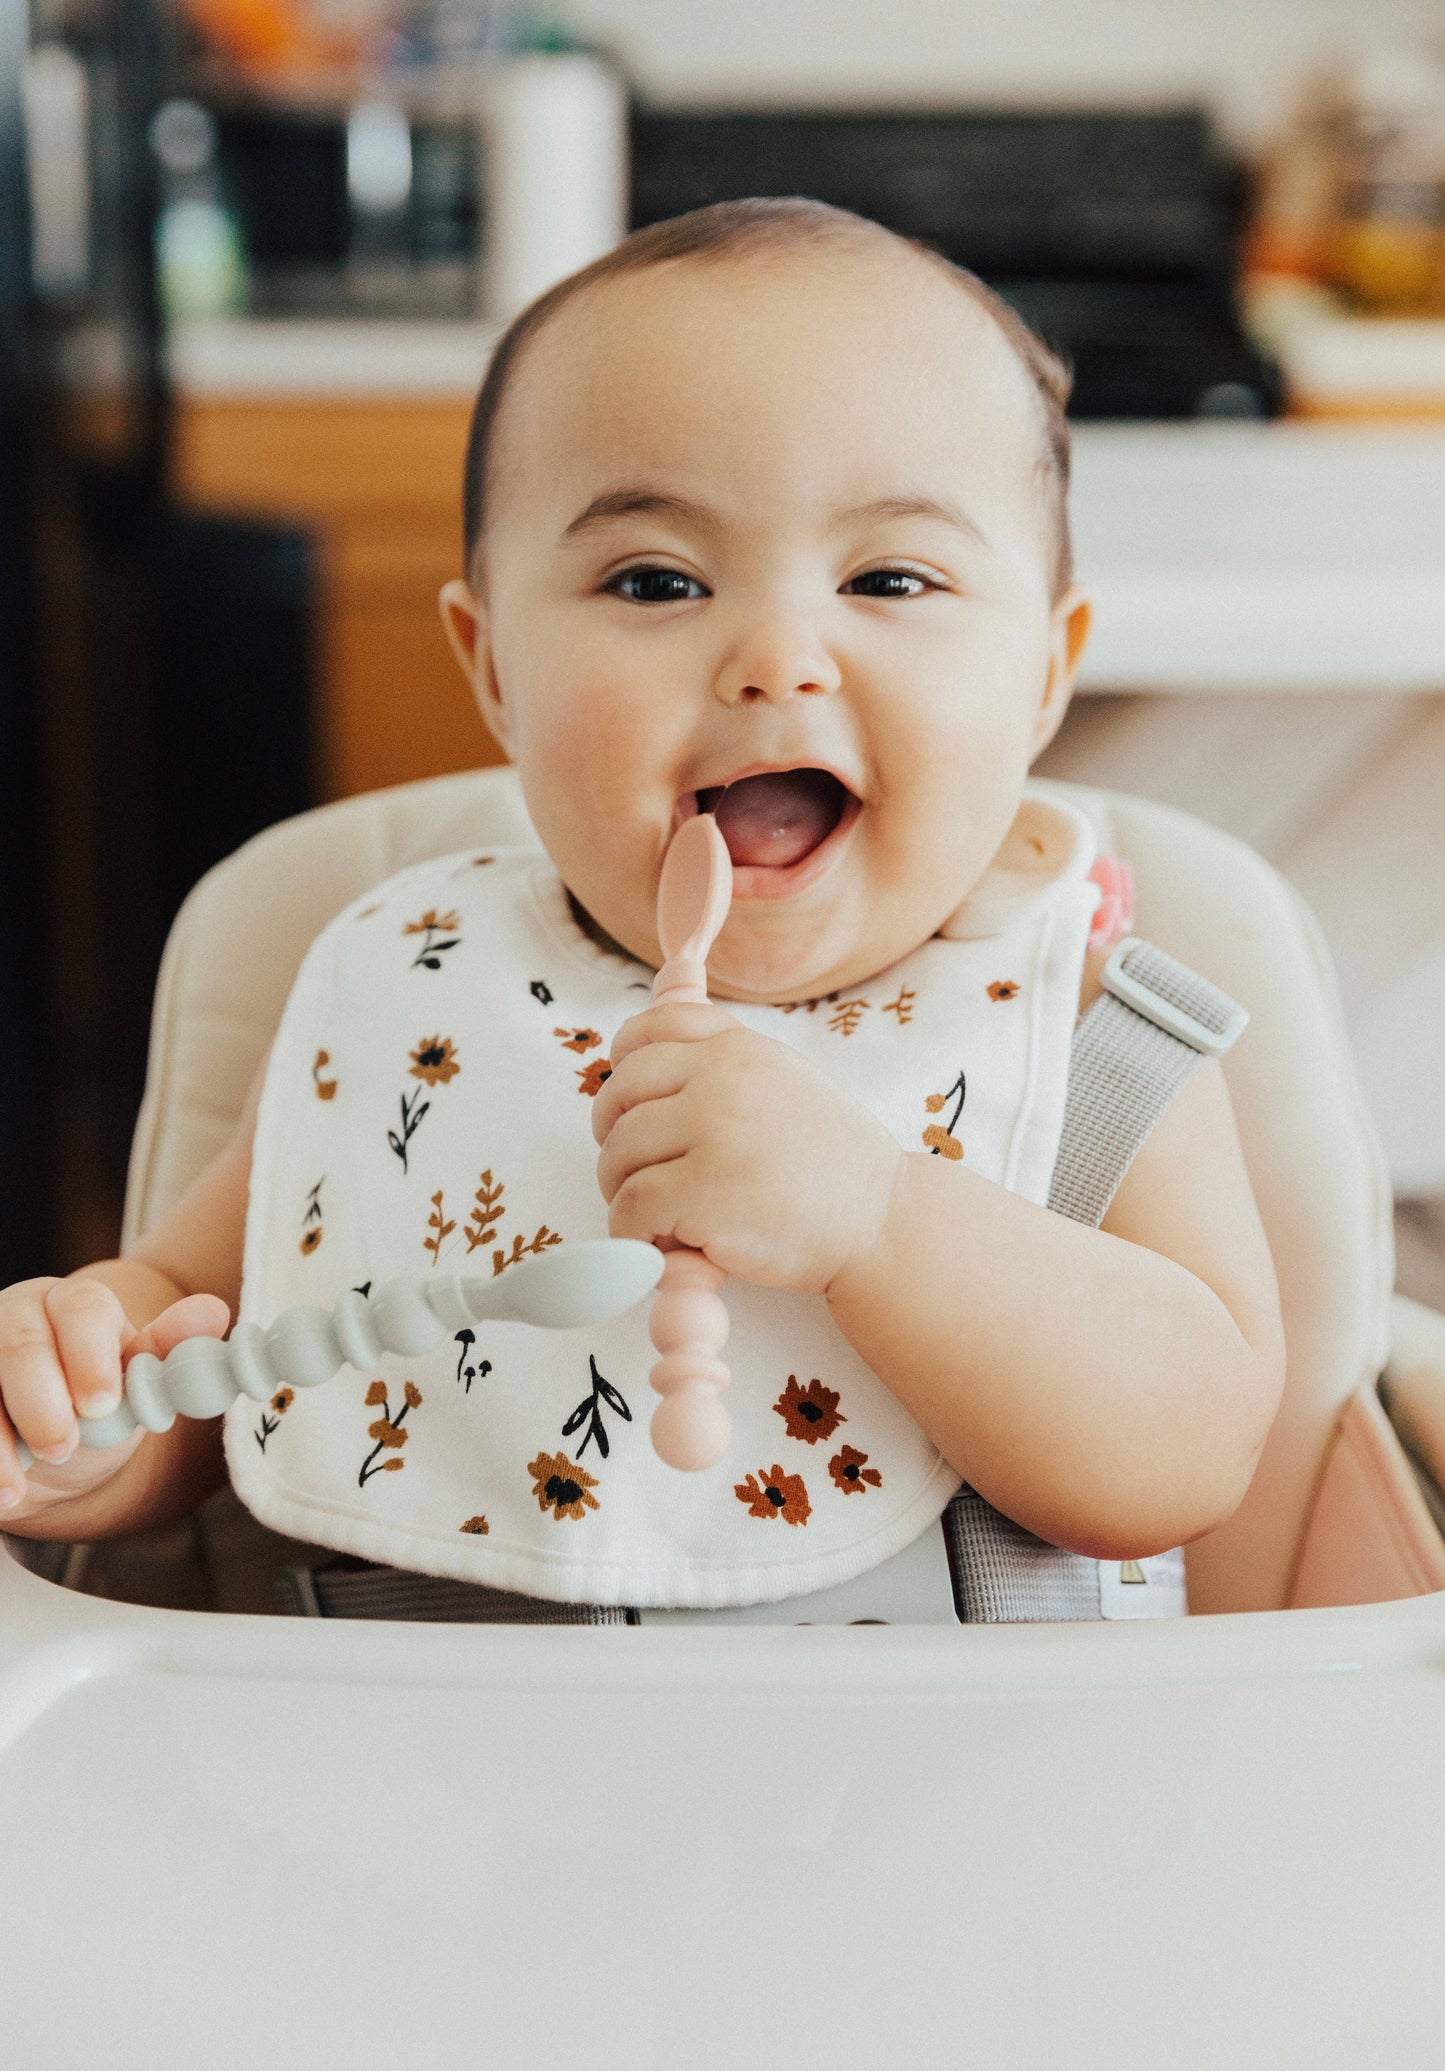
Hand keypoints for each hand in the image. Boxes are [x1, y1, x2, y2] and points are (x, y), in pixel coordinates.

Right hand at [0, 1277, 228, 1510]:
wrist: (43, 1442)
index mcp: (73, 1302)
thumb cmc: (92, 1404)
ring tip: (14, 1489)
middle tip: (61, 1448)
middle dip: (40, 1401)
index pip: (83, 1310)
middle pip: (19, 1343)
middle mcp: (16, 1313)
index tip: (102, 1406)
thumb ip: (163, 1354)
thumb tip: (213, 1313)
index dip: (92, 1357)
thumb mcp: (131, 1385)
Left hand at [592, 1001, 902, 1294]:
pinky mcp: (704, 1191)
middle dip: (617, 1141)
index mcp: (738, 1048)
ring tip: (669, 1216)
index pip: (644, 1032)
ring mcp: (713, 1132)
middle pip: (619, 1096)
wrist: (882, 1221)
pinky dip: (639, 1235)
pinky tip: (676, 1244)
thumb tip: (672, 965)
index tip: (638, 1110)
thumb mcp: (780, 1074)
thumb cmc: (828, 1160)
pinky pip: (630, 1208)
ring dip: (627, 1194)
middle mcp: (722, 1078)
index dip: (624, 1073)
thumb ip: (721, 1043)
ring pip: (617, 1155)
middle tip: (648, 1175)